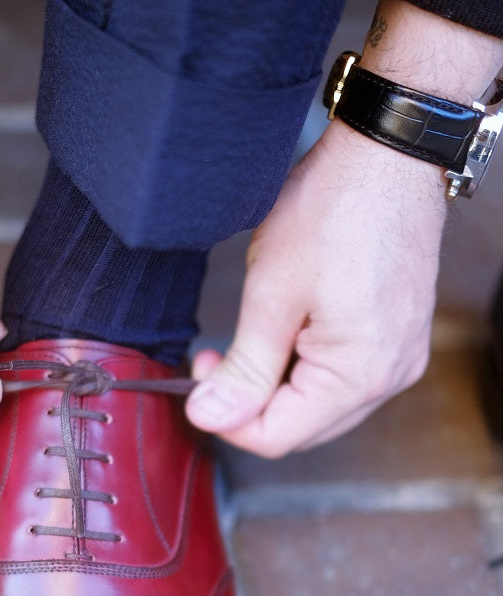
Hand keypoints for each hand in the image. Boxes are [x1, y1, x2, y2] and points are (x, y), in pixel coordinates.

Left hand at [186, 120, 446, 456]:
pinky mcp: (399, 339)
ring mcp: (401, 358)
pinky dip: (304, 370)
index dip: (226, 419)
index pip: (277, 438)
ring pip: (320, 408)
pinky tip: (284, 334)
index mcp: (360, 374)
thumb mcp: (271, 294)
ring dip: (275, 388)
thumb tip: (210, 418)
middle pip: (301, 429)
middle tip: (213, 358)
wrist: (388, 153)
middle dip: (249, 404)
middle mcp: (390, 377)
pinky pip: (343, 381)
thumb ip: (242, 369)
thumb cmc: (334, 209)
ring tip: (247, 340)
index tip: (198, 378)